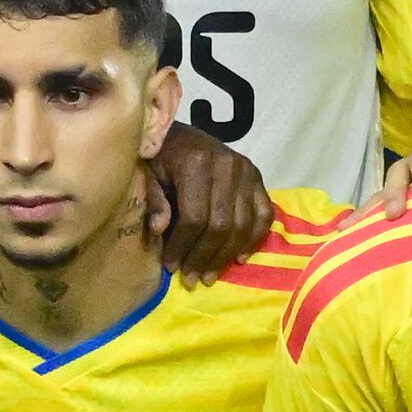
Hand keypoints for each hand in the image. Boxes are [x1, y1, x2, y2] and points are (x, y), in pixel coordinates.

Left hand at [150, 124, 274, 276]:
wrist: (181, 133)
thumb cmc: (159, 156)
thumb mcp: (147, 173)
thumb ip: (153, 199)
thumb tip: (160, 229)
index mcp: (196, 162)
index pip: (194, 217)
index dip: (182, 246)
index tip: (170, 266)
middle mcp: (227, 165)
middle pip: (221, 225)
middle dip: (204, 256)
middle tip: (191, 278)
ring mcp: (247, 171)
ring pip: (243, 225)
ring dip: (226, 256)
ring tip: (210, 275)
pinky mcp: (259, 178)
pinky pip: (264, 215)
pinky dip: (254, 239)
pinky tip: (240, 258)